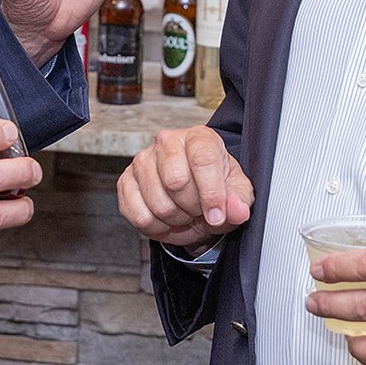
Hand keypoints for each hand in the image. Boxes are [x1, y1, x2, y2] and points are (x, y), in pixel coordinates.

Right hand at [117, 126, 252, 254]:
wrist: (193, 195)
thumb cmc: (215, 187)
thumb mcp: (236, 192)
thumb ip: (239, 201)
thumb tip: (237, 211)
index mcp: (199, 137)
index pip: (203, 160)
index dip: (212, 194)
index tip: (218, 216)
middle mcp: (167, 142)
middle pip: (176, 181)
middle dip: (192, 207)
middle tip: (199, 208)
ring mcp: (143, 160)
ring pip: (158, 203)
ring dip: (176, 218)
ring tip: (183, 211)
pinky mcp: (126, 181)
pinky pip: (139, 215)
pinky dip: (156, 226)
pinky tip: (166, 217)